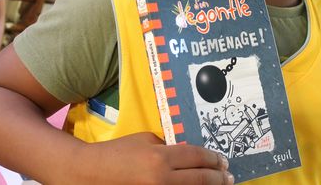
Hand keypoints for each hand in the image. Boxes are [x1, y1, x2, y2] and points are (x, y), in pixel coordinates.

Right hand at [80, 132, 232, 184]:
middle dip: (219, 178)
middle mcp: (162, 179)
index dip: (213, 159)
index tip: (223, 161)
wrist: (91, 173)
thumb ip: (168, 147)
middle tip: (229, 177)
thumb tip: (189, 154)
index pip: (197, 156)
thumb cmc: (118, 152)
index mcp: (160, 157)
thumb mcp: (145, 140)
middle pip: (201, 179)